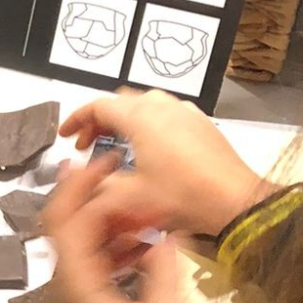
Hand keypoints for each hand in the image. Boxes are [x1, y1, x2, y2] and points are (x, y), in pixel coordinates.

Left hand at [46, 156, 183, 302]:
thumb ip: (162, 271)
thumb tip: (165, 231)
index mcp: (78, 282)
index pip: (72, 221)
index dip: (93, 190)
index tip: (123, 170)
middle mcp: (67, 281)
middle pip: (62, 221)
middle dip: (84, 188)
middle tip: (113, 162)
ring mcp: (75, 291)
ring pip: (78, 237)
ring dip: (102, 212)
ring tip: (137, 197)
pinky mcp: (89, 300)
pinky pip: (93, 256)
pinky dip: (112, 238)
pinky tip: (143, 237)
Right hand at [60, 89, 267, 237]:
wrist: (236, 201)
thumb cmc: (184, 196)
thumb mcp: (131, 196)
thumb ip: (97, 183)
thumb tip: (76, 175)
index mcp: (140, 118)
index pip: (98, 107)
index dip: (77, 119)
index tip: (66, 134)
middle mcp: (161, 106)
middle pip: (120, 101)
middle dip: (99, 119)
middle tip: (88, 142)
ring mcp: (184, 111)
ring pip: (143, 103)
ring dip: (124, 118)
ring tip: (116, 142)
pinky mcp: (200, 122)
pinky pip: (166, 111)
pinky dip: (148, 121)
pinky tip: (150, 145)